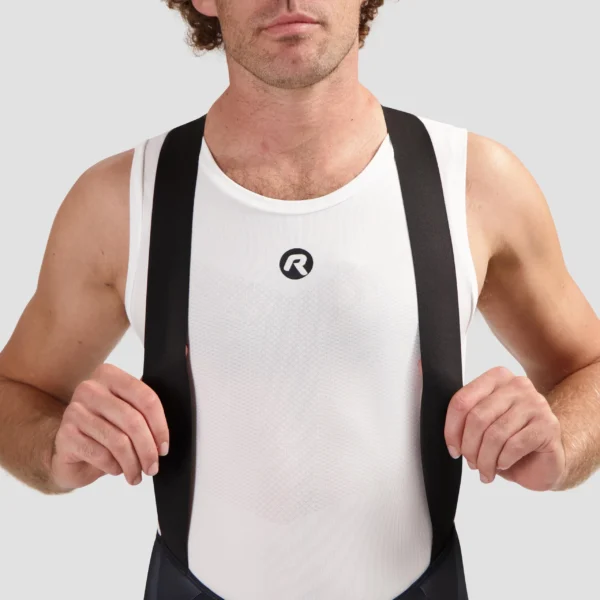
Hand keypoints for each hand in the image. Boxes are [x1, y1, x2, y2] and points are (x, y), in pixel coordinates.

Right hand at [50, 363, 169, 490]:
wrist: (69, 450)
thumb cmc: (105, 428)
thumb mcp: (127, 413)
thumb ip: (145, 409)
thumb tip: (176, 397)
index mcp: (110, 375)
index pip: (146, 398)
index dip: (160, 426)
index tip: (164, 447)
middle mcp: (90, 388)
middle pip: (133, 421)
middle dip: (148, 449)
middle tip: (153, 467)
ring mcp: (75, 410)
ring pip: (118, 440)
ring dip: (133, 463)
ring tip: (137, 475)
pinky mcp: (65, 435)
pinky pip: (100, 454)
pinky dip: (114, 467)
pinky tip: (116, 469)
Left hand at [443, 366, 565, 490]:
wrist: (546, 457)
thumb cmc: (510, 438)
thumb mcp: (482, 421)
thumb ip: (461, 407)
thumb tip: (419, 368)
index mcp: (497, 378)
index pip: (462, 400)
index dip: (452, 429)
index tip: (453, 448)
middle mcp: (518, 385)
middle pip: (477, 418)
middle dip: (470, 447)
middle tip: (471, 462)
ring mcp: (536, 404)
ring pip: (495, 434)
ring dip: (485, 459)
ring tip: (485, 469)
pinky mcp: (548, 425)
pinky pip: (514, 445)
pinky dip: (503, 460)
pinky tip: (503, 465)